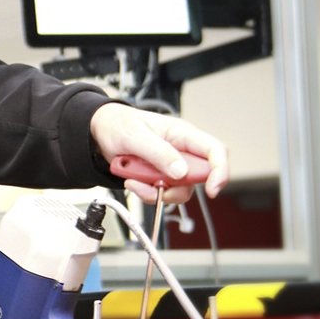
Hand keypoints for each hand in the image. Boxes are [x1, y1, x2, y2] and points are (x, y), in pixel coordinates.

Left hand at [90, 102, 228, 204]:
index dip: (220, 171)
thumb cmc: (118, 124)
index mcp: (182, 134)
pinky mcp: (160, 177)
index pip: (215, 151)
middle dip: (176, 187)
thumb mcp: (135, 135)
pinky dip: (147, 193)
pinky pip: (162, 193)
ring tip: (134, 179)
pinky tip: (132, 181)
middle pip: (198, 177)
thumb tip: (181, 171)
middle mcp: (182, 151)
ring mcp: (171, 166)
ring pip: (179, 190)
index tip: (212, 189)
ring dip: (156, 191)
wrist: (99, 134)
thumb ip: (158, 152)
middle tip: (153, 184)